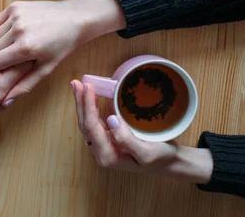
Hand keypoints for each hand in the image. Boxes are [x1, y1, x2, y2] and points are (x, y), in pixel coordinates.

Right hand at [0, 0, 125, 104]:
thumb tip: (7, 99)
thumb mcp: (46, 68)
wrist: (75, 17)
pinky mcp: (15, 6)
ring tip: (4, 52)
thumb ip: (25, 84)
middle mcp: (18, 30)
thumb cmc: (63, 45)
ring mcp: (15, 16)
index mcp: (25, 47)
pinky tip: (6, 38)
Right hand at [0, 20, 32, 124]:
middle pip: (21, 69)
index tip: (20, 28)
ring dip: (8, 57)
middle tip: (15, 30)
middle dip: (17, 50)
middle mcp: (3, 98)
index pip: (24, 63)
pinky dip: (1, 66)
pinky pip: (4, 79)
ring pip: (13, 74)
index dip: (22, 44)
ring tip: (4, 39)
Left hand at [71, 79, 212, 182]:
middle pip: (85, 124)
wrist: (168, 162)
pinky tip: (90, 95)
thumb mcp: (147, 152)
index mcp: (107, 156)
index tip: (88, 87)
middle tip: (76, 82)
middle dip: (80, 102)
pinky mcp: (108, 137)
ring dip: (82, 103)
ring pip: (88, 121)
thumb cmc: (160, 158)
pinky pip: (95, 120)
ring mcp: (104, 144)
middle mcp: (101, 151)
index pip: (92, 127)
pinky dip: (91, 107)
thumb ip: (127, 140)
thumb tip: (111, 120)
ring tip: (78, 85)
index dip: (88, 106)